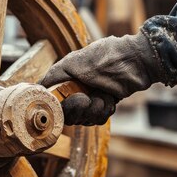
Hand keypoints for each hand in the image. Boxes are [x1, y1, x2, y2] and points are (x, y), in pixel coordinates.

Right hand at [41, 33, 164, 124]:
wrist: (138, 62)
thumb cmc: (107, 58)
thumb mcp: (75, 63)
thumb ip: (54, 75)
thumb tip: (37, 87)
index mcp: (66, 78)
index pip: (53, 101)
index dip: (60, 107)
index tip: (73, 100)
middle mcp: (76, 89)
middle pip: (68, 114)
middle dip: (80, 109)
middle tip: (89, 98)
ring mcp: (90, 97)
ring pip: (84, 118)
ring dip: (95, 109)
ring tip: (104, 95)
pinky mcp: (104, 104)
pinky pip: (98, 118)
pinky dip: (105, 110)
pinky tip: (111, 99)